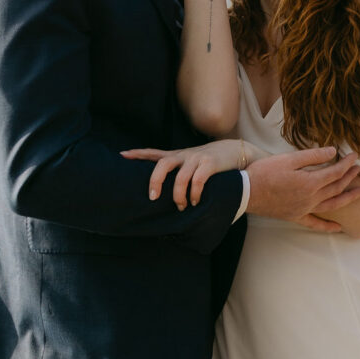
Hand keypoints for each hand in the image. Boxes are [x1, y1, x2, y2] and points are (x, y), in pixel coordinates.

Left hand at [121, 140, 246, 209]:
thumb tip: (162, 192)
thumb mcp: (191, 162)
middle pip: (163, 164)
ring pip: (181, 177)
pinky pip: (198, 181)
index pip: (153, 153)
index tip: (122, 155)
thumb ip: (178, 171)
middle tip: (153, 197)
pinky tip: (194, 202)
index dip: (138, 154)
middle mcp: (184, 156)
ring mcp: (197, 159)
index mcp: (177, 156)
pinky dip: (194, 194)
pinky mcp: (210, 165)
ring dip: (178, 195)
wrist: (236, 151)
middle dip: (155, 181)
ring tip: (181, 206)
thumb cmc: (210, 162)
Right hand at [246, 147, 359, 232]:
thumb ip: (313, 156)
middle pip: (336, 187)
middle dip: (350, 177)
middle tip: (359, 170)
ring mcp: (304, 209)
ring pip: (332, 205)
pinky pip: (315, 224)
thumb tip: (333, 152)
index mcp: (310, 182)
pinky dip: (328, 226)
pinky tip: (338, 228)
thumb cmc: (265, 172)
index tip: (354, 156)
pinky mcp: (296, 216)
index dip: (347, 163)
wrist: (246, 192)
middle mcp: (311, 198)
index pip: (335, 172)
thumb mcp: (289, 159)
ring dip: (348, 198)